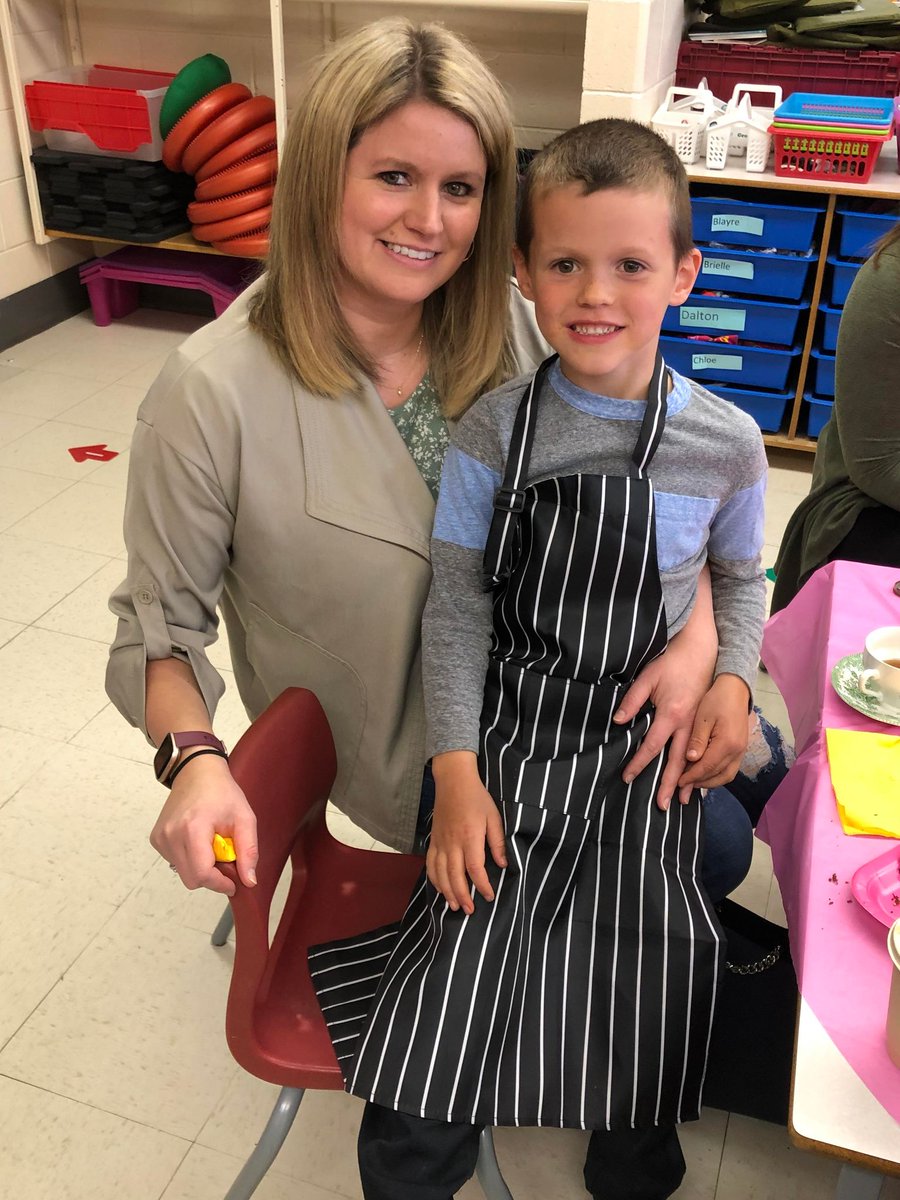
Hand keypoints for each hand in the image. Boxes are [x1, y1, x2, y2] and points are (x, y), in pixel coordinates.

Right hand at [150, 752, 257, 895]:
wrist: (197, 771)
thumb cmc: (222, 792)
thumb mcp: (245, 818)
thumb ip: (248, 851)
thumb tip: (249, 881)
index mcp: (193, 829)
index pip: (201, 874)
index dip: (220, 884)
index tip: (233, 882)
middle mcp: (171, 835)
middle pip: (192, 879)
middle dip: (212, 876)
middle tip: (226, 858)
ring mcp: (161, 837)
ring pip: (184, 872)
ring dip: (201, 867)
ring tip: (212, 844)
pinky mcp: (156, 839)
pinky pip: (175, 862)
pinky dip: (190, 859)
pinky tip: (198, 841)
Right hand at [427, 752, 506, 914]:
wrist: (453, 781)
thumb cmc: (477, 798)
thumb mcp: (494, 817)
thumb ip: (497, 842)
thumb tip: (503, 865)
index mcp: (470, 837)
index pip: (475, 868)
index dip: (482, 885)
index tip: (490, 896)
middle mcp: (452, 843)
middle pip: (454, 875)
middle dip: (463, 895)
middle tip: (470, 910)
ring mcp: (440, 842)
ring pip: (440, 873)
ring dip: (447, 892)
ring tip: (455, 906)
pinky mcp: (433, 840)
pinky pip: (430, 864)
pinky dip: (434, 879)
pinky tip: (440, 888)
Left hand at [679, 673, 750, 792]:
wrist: (735, 688)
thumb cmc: (717, 699)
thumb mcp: (703, 717)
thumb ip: (697, 739)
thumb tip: (691, 759)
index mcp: (727, 743)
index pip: (707, 767)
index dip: (691, 777)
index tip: (677, 781)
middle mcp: (737, 751)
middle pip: (716, 775)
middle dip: (698, 782)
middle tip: (681, 785)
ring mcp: (741, 751)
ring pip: (725, 776)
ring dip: (708, 781)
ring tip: (692, 782)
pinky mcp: (740, 749)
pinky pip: (729, 769)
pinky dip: (716, 775)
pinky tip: (704, 773)